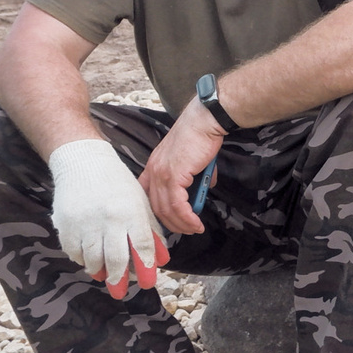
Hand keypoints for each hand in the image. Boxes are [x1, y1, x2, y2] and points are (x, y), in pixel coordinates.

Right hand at [47, 138, 167, 298]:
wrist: (84, 162)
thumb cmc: (118, 184)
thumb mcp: (140, 202)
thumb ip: (152, 230)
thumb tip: (162, 259)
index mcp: (131, 212)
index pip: (141, 246)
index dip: (145, 268)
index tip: (147, 283)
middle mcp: (109, 219)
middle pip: (116, 259)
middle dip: (120, 279)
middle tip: (120, 292)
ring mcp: (86, 222)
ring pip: (93, 259)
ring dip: (100, 271)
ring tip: (104, 275)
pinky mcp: (67, 224)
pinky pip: (75, 252)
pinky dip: (82, 260)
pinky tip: (88, 260)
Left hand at [137, 103, 224, 237]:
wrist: (205, 122)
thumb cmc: (201, 135)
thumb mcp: (193, 159)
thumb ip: (196, 176)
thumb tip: (205, 188)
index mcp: (154, 165)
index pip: (147, 195)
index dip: (157, 211)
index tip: (169, 221)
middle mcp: (153, 170)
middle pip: (156, 206)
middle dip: (171, 223)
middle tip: (186, 230)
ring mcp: (161, 174)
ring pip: (166, 209)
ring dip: (182, 224)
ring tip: (195, 229)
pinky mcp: (173, 177)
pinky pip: (178, 205)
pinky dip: (187, 218)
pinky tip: (196, 223)